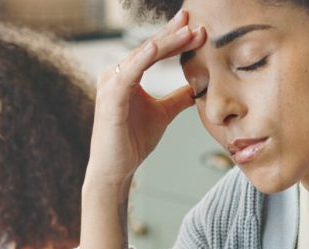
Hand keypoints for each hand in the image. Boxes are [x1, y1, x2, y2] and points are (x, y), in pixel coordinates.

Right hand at [85, 10, 207, 194]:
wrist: (115, 170)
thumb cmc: (131, 142)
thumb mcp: (163, 114)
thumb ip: (178, 97)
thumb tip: (199, 86)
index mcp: (127, 77)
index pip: (154, 52)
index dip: (176, 40)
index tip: (198, 30)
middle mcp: (116, 76)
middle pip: (148, 48)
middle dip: (172, 33)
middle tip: (193, 19)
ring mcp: (110, 85)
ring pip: (141, 56)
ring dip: (165, 42)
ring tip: (187, 31)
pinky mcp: (110, 99)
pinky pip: (127, 73)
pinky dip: (142, 59)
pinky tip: (156, 46)